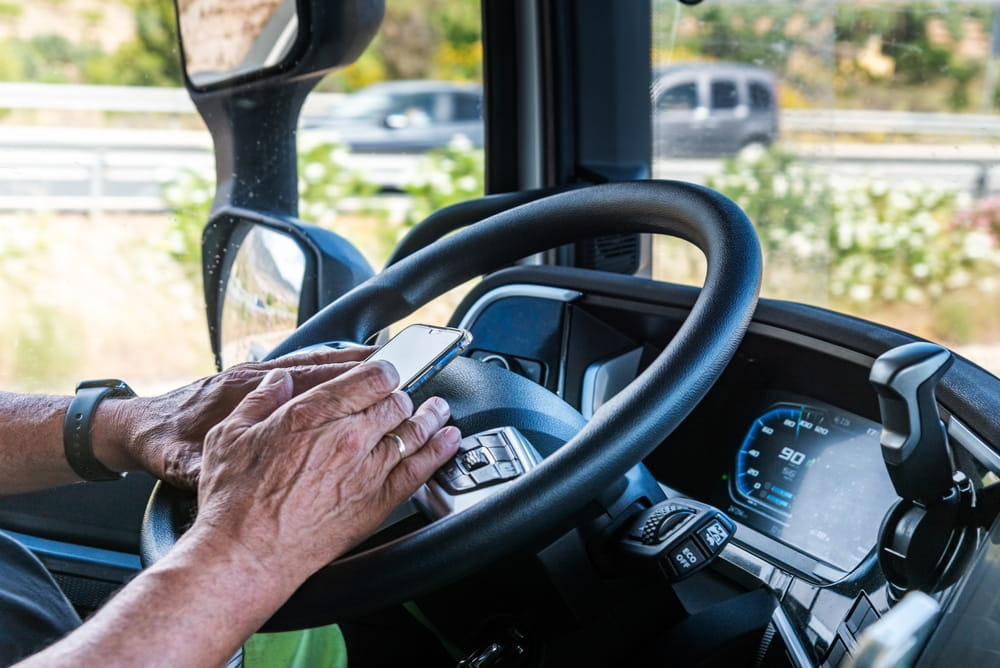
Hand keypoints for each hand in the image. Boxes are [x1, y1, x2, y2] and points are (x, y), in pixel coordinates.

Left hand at [98, 347, 373, 487]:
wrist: (137, 425)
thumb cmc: (162, 443)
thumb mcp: (180, 463)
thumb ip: (203, 463)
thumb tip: (222, 470)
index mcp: (236, 394)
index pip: (296, 382)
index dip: (336, 381)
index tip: (369, 378)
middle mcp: (250, 378)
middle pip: (311, 364)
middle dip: (353, 364)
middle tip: (392, 363)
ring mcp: (254, 376)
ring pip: (308, 361)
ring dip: (344, 361)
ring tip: (382, 362)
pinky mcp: (254, 380)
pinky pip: (297, 368)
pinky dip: (326, 365)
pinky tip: (349, 372)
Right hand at [188, 360, 460, 584]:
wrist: (247, 554)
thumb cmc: (235, 500)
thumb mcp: (231, 435)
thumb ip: (260, 400)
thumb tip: (278, 382)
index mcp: (315, 412)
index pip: (370, 377)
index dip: (384, 370)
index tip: (386, 371)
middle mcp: (348, 436)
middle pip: (396, 401)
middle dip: (404, 394)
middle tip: (407, 393)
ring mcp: (368, 469)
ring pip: (414, 431)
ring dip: (431, 415)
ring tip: (439, 409)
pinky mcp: (378, 502)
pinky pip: (421, 469)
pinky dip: (440, 451)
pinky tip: (449, 441)